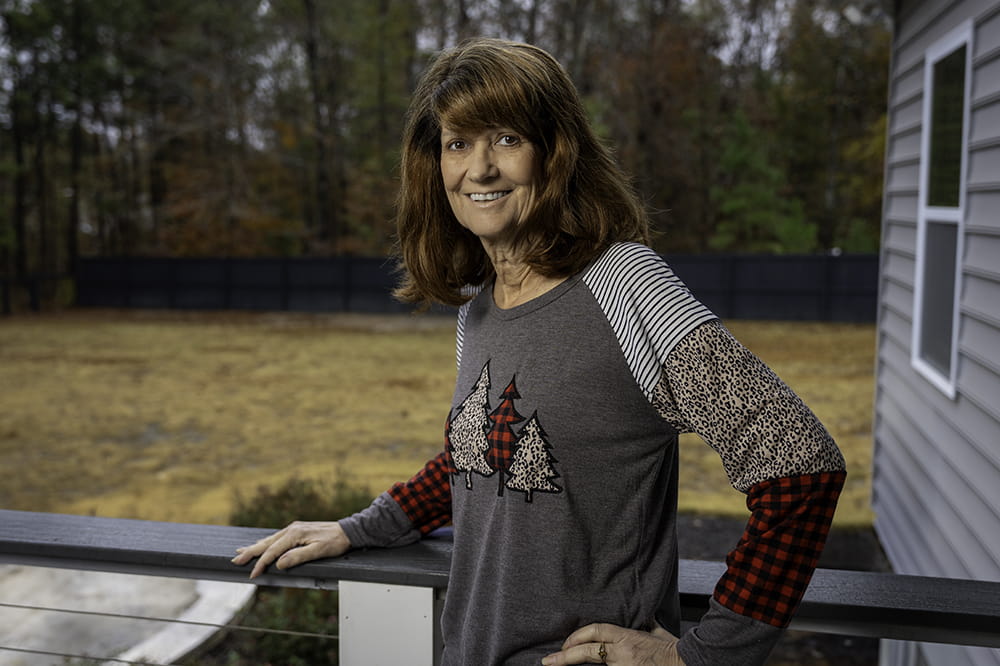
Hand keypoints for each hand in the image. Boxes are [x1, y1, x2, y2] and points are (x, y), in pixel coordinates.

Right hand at [231, 521, 350, 578]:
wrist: (348, 531)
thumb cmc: (335, 542)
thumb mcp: (318, 551)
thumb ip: (298, 557)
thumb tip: (279, 564)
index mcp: (294, 534)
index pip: (272, 552)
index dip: (261, 563)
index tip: (253, 574)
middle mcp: (291, 529)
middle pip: (266, 543)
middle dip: (250, 552)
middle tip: (235, 560)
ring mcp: (294, 529)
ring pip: (270, 539)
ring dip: (255, 546)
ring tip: (241, 551)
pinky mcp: (297, 530)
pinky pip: (277, 538)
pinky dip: (266, 543)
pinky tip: (262, 544)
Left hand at [542, 623, 684, 665]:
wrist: (689, 662)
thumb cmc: (674, 650)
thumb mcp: (657, 632)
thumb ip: (646, 625)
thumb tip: (642, 617)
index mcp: (627, 637)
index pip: (596, 631)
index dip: (577, 636)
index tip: (564, 644)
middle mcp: (623, 652)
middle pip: (588, 651)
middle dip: (565, 656)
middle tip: (549, 661)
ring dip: (576, 665)